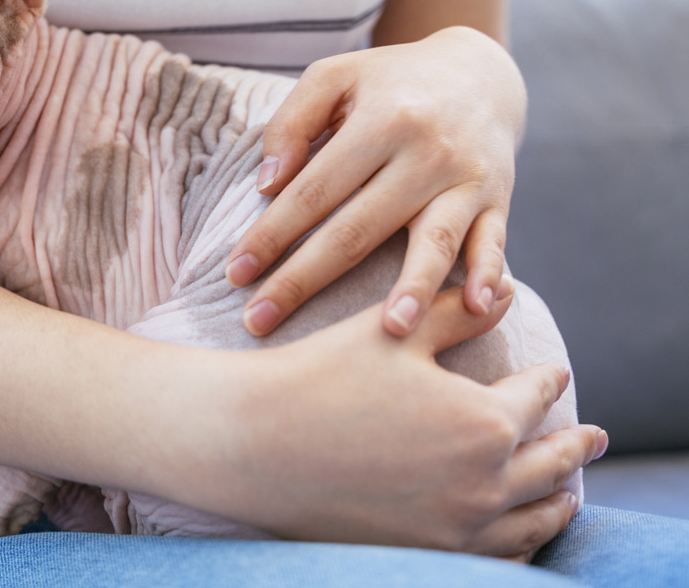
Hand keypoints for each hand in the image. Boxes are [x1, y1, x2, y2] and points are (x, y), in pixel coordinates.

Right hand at [206, 284, 605, 558]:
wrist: (254, 445)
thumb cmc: (321, 376)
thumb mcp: (394, 334)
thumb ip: (456, 311)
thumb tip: (504, 291)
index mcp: (483, 422)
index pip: (534, 396)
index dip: (546, 381)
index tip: (554, 374)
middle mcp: (482, 484)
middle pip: (549, 465)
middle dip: (574, 446)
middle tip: (593, 436)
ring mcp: (455, 528)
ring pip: (530, 520)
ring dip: (556, 501)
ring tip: (568, 494)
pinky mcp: (423, 555)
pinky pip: (494, 557)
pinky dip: (518, 543)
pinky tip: (515, 535)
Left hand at [226, 26, 526, 336]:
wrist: (478, 74)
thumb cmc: (389, 82)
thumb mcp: (334, 77)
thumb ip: (292, 123)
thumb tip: (267, 185)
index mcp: (380, 120)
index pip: (313, 190)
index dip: (270, 235)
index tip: (234, 274)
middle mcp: (426, 152)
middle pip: (358, 228)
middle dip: (304, 279)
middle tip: (259, 321)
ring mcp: (466, 179)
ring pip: (434, 241)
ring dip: (414, 288)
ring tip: (390, 331)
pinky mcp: (497, 200)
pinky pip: (494, 242)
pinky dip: (490, 274)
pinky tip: (477, 308)